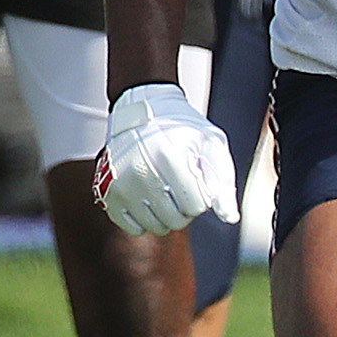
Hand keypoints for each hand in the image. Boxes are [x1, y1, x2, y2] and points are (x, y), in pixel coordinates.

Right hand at [94, 82, 238, 233]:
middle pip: (176, 220)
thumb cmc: (182, 128)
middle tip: (183, 188)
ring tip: (166, 192)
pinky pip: (131, 228)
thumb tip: (229, 218)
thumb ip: (223, 182)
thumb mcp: (210, 144)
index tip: (198, 181)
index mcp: (170, 158)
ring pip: (156, 227)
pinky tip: (149, 200)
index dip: (204, 197)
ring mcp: (121, 184)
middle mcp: (142, 173)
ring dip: (167, 216)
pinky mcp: (107, 192)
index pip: (197, 206)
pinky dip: (144, 219)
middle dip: (186, 209)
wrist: (143, 109)